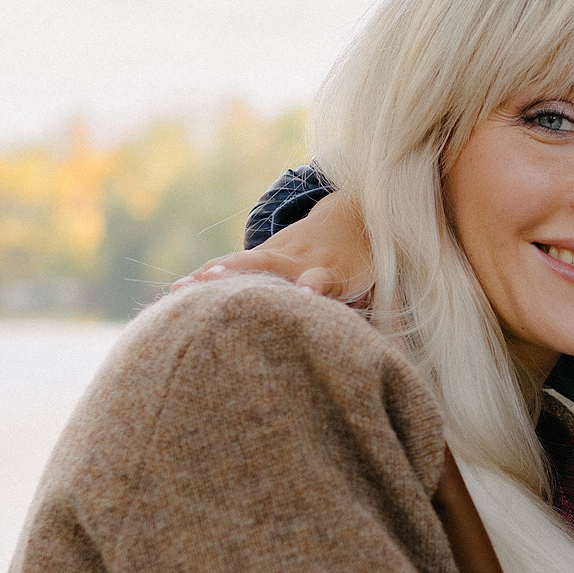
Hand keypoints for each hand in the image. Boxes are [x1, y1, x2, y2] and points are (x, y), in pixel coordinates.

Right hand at [168, 191, 376, 305]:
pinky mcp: (263, 255)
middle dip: (251, 274)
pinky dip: (205, 276)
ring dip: (218, 274)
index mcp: (336, 268)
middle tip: (224, 283)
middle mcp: (304, 258)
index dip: (316, 284)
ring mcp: (280, 253)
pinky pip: (232, 265)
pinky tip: (176, 292)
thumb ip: (385, 318)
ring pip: (246, 261)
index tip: (308, 292)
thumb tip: (396, 356)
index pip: (325, 277)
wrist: (352, 216)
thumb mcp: (383, 287)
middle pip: (276, 264)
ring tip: (186, 289)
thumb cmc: (367, 264)